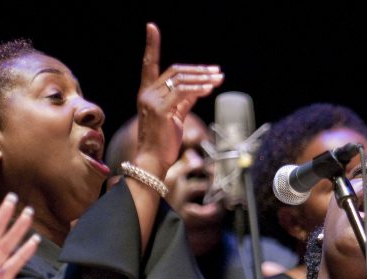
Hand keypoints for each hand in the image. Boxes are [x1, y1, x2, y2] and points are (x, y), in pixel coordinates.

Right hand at [132, 23, 223, 180]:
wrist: (153, 162)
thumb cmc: (163, 143)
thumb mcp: (175, 116)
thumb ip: (184, 100)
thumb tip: (200, 86)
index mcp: (147, 93)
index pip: (149, 64)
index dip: (151, 45)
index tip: (152, 27)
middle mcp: (147, 93)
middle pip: (175, 71)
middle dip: (198, 70)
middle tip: (217, 72)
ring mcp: (152, 101)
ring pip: (181, 79)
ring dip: (203, 78)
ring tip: (219, 79)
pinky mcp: (162, 110)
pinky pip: (183, 92)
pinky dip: (199, 88)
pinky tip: (210, 88)